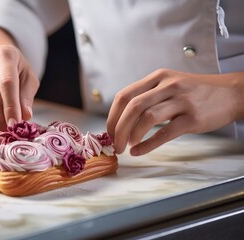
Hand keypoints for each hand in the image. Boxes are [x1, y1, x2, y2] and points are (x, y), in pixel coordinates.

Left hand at [107, 68, 243, 155]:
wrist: (231, 93)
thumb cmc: (195, 92)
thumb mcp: (170, 83)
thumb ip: (148, 95)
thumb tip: (121, 118)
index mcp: (158, 77)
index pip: (125, 95)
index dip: (112, 115)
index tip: (109, 131)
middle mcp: (168, 85)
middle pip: (132, 106)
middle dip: (118, 128)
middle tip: (114, 144)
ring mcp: (182, 101)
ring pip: (147, 117)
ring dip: (131, 135)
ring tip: (127, 146)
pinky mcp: (193, 118)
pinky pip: (164, 133)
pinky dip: (147, 145)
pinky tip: (139, 151)